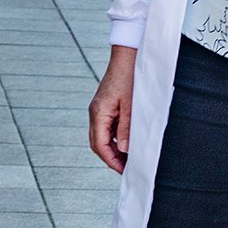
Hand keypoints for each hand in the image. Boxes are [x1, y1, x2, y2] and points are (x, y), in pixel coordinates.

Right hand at [87, 46, 136, 172]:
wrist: (128, 56)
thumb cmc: (130, 77)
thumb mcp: (131, 105)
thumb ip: (126, 128)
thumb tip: (123, 149)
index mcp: (98, 112)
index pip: (99, 144)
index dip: (111, 160)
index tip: (124, 171)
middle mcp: (95, 112)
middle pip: (97, 143)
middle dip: (110, 158)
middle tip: (127, 168)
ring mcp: (99, 109)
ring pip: (101, 136)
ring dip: (113, 148)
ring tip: (129, 158)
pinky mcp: (106, 106)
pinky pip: (107, 127)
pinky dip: (115, 138)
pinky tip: (128, 142)